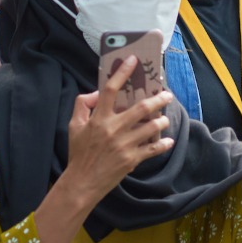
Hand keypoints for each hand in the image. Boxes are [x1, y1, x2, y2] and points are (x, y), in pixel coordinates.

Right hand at [61, 56, 175, 204]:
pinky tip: (168, 140)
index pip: (110, 90)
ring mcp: (124, 145)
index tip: (133, 60)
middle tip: (167, 95)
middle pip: (141, 107)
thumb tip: (95, 92)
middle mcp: (113, 129)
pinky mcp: (132, 159)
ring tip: (165, 118)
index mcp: (98, 118)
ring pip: (151, 127)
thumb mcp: (74, 126)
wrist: (82, 182)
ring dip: (162, 121)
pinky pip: (153, 149)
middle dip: (158, 99)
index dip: (122, 72)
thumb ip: (82, 105)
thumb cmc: (79, 153)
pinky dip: (163, 144)